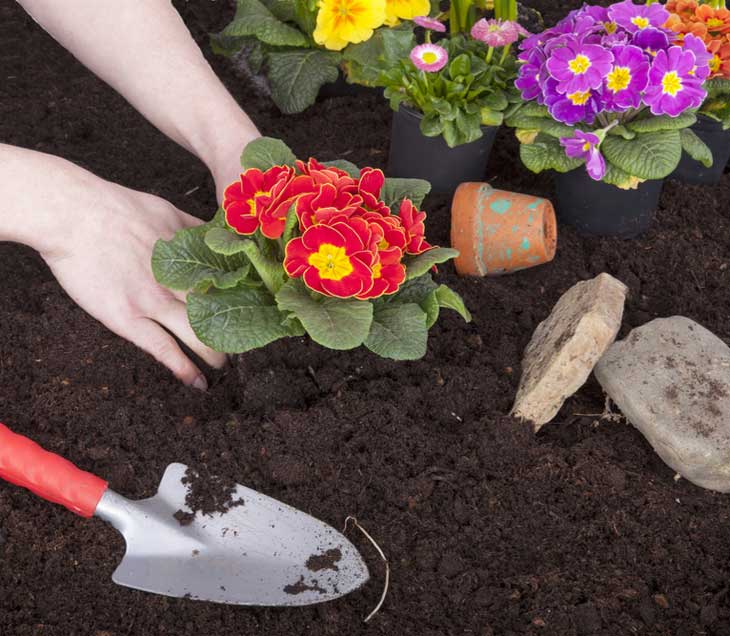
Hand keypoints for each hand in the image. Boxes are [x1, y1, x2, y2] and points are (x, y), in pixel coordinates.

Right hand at [41, 177, 226, 388]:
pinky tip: (197, 383)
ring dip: (215, 355)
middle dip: (235, 332)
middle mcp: (177, 283)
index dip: (245, 304)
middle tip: (245, 344)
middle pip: (218, 315)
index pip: (230, 288)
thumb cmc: (117, 208)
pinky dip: (183, 368)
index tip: (257, 314)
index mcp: (190, 260)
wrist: (73, 214)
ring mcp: (153, 302)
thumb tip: (217, 234)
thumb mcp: (168, 211)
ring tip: (224, 366)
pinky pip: (163, 349)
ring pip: (197, 335)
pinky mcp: (127, 317)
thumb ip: (194, 229)